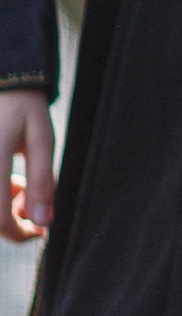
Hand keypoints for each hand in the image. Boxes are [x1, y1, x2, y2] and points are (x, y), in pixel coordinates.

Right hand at [0, 88, 53, 241]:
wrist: (2, 82)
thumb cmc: (23, 107)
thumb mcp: (41, 140)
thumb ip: (42, 181)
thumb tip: (43, 222)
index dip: (21, 233)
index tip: (40, 229)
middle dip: (11, 220)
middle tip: (30, 200)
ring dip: (1, 207)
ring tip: (18, 183)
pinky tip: (4, 179)